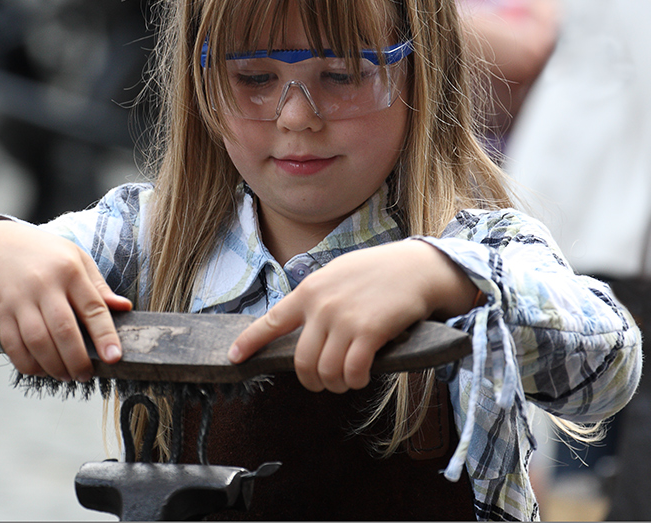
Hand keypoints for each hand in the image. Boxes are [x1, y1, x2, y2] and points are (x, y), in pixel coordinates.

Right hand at [0, 220, 131, 381]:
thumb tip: (124, 308)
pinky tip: (41, 369)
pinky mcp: (0, 312)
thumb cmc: (44, 253)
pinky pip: (13, 346)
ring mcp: (19, 299)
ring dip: (54, 366)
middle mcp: (44, 285)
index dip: (105, 336)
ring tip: (66, 375)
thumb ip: (99, 287)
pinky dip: (28, 364)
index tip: (114, 357)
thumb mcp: (76, 258)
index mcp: (70, 271)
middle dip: (78, 359)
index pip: (93, 307)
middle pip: (64, 330)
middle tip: (86, 375)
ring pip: (38, 342)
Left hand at [227, 240, 476, 392]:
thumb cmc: (378, 273)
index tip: (233, 357)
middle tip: (324, 383)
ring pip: (325, 371)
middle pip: (301, 361)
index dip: (249, 342)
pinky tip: (361, 376)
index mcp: (309, 291)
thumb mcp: (337, 275)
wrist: (417, 267)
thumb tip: (301, 328)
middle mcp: (321, 305)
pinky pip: (352, 372)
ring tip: (347, 380)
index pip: (270, 320)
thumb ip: (317, 299)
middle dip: (311, 381)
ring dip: (336, 384)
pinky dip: (355, 381)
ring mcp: (343, 319)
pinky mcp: (368, 331)